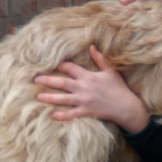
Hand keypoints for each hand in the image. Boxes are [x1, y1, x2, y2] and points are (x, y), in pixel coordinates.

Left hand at [34, 45, 149, 133]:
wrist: (125, 106)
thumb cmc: (118, 88)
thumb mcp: (110, 71)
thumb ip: (100, 59)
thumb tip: (92, 46)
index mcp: (89, 76)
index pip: (70, 68)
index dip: (59, 64)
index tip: (49, 62)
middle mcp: (84, 88)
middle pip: (62, 83)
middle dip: (48, 80)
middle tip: (35, 79)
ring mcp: (84, 101)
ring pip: (63, 99)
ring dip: (50, 97)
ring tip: (38, 96)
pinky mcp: (86, 111)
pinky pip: (71, 114)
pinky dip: (62, 115)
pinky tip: (52, 115)